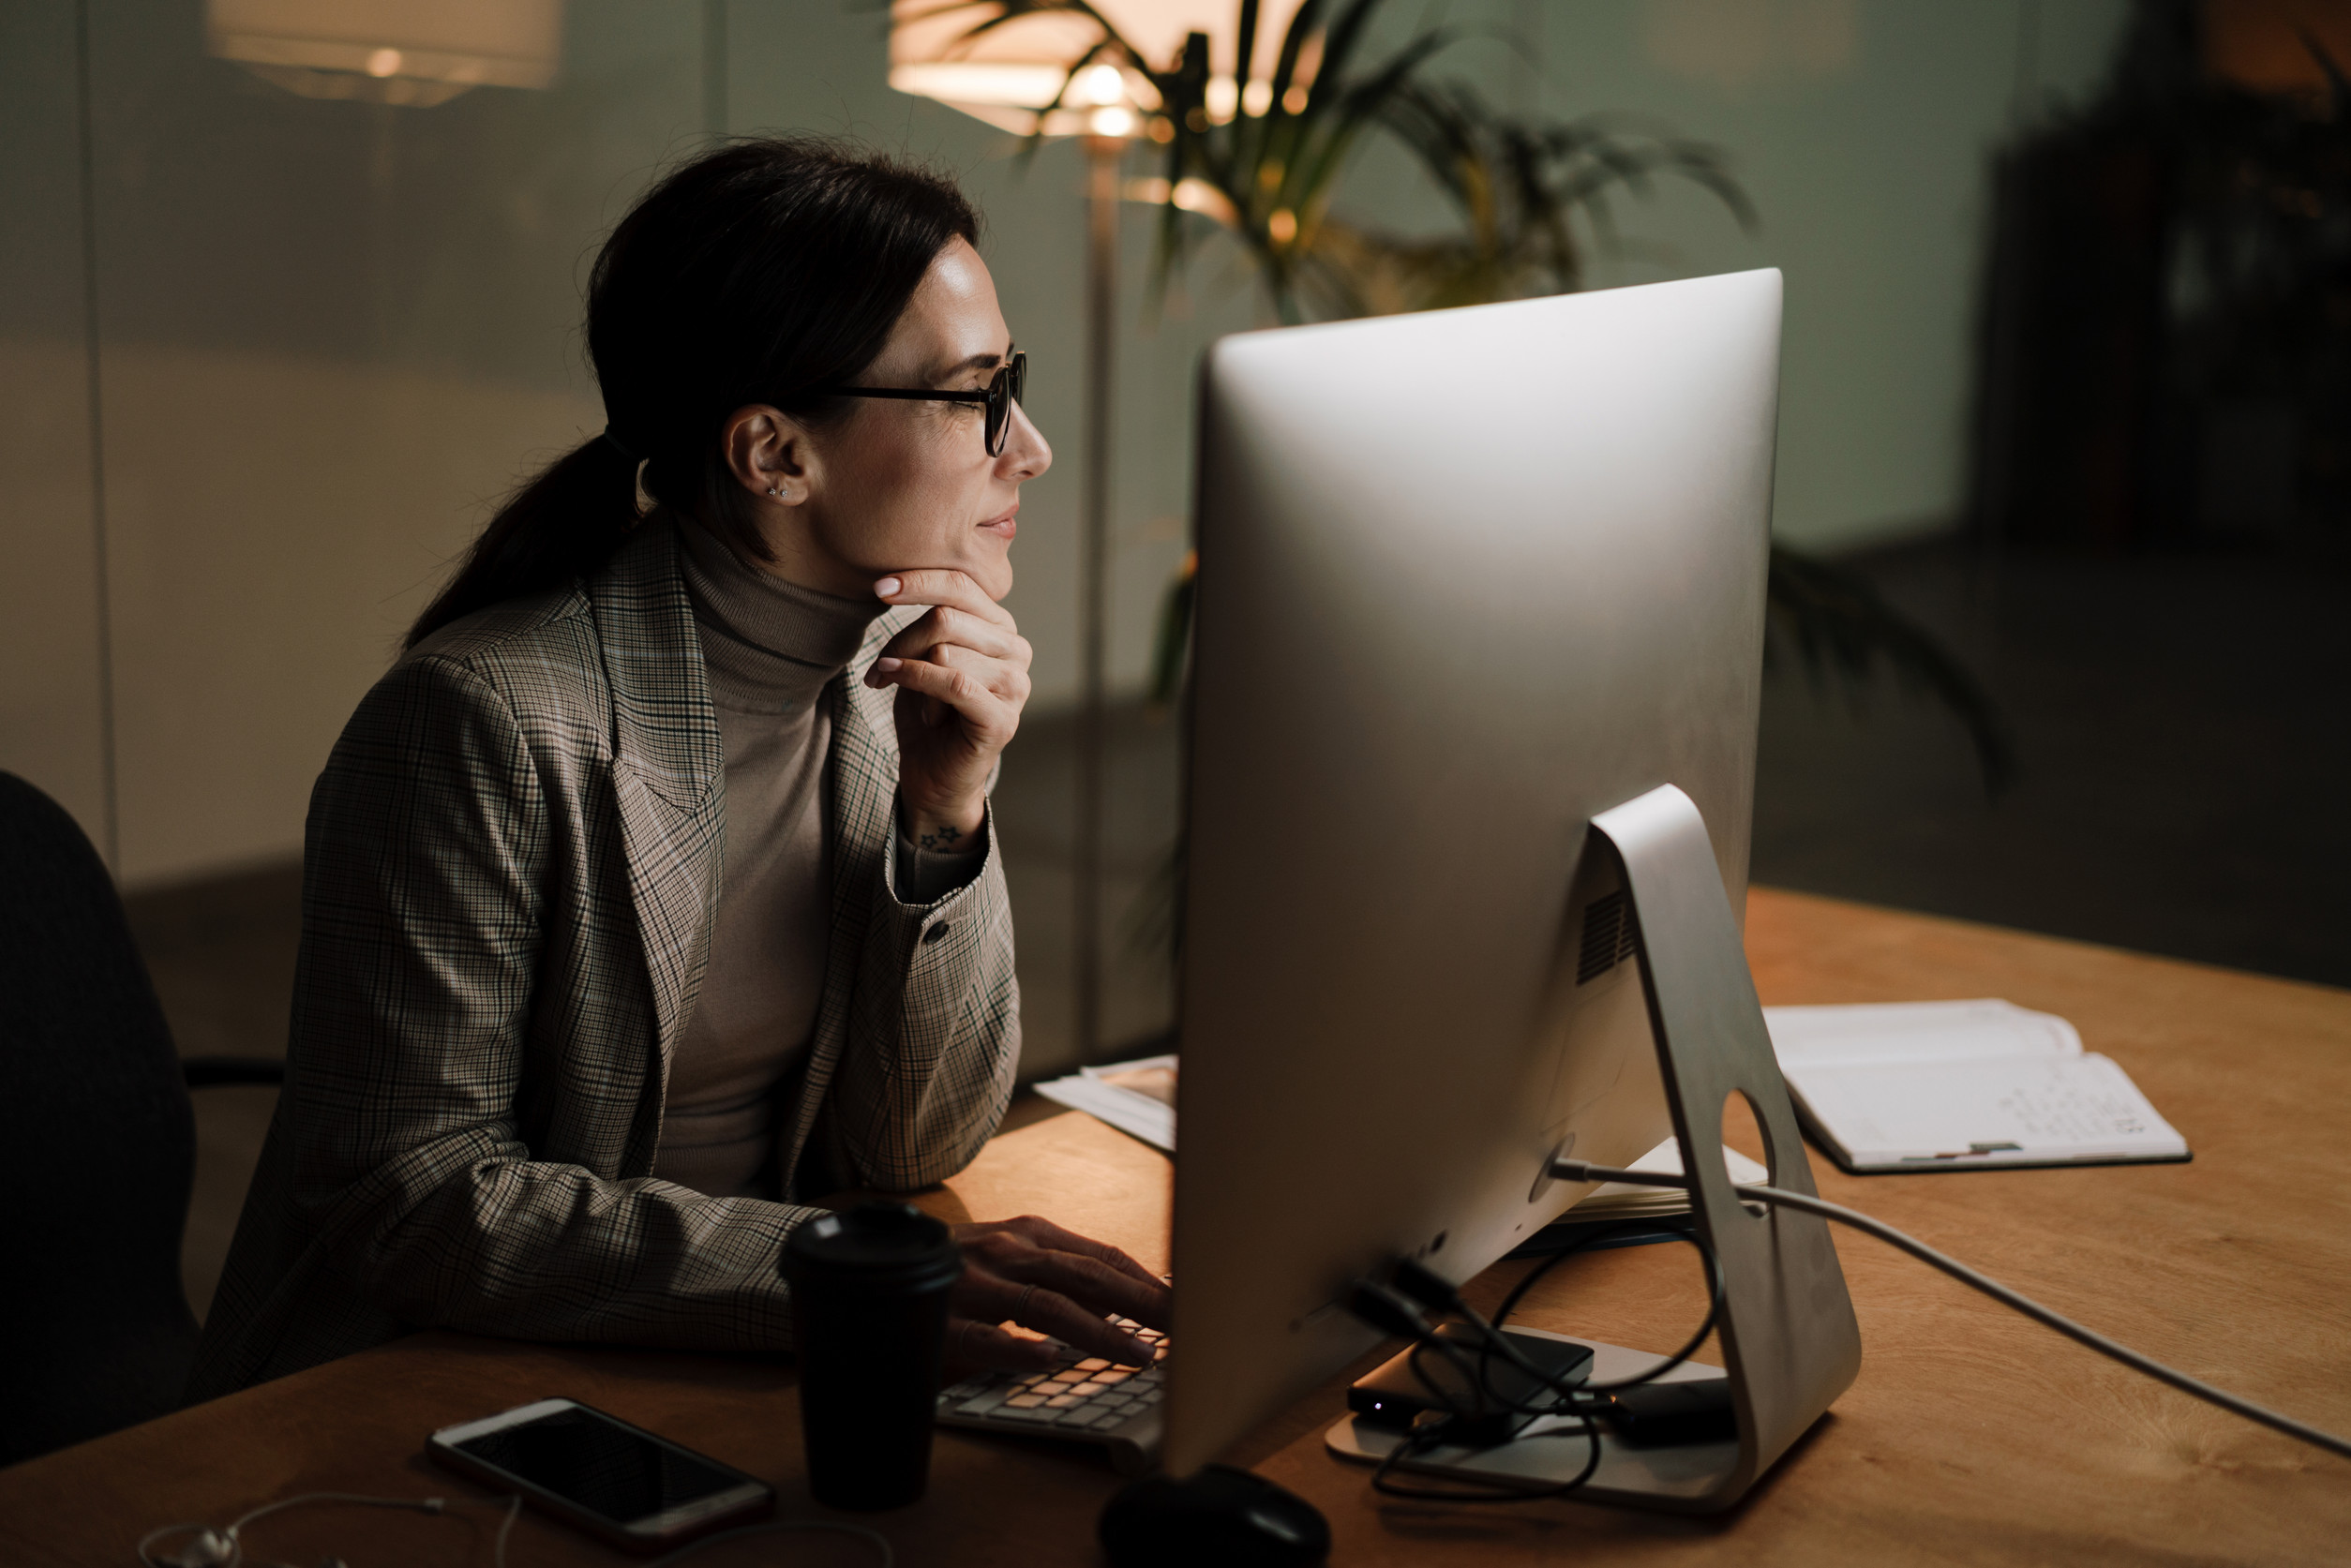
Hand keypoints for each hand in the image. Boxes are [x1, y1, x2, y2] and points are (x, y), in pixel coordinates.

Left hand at [863, 571, 1031, 848]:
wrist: (934, 776)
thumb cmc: (927, 713)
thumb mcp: (921, 656)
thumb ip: (924, 623)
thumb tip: (896, 584)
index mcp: (1001, 628)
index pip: (962, 585)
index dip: (918, 581)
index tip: (878, 588)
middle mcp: (1017, 651)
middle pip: (946, 617)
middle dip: (901, 639)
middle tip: (879, 666)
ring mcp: (1015, 686)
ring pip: (944, 649)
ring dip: (908, 670)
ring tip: (904, 693)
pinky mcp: (1001, 718)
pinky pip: (951, 682)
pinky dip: (913, 679)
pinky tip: (890, 682)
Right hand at [944, 1215, 1172, 1372]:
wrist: (871, 1266)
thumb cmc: (957, 1270)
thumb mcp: (1011, 1261)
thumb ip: (1062, 1278)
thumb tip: (1128, 1305)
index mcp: (1028, 1235)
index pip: (1102, 1257)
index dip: (1148, 1281)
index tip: (1190, 1304)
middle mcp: (1005, 1252)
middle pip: (1087, 1277)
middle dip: (1143, 1303)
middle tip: (1186, 1328)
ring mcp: (972, 1285)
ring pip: (1046, 1306)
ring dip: (1098, 1332)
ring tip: (1139, 1356)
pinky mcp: (940, 1320)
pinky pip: (985, 1340)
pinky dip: (1019, 1350)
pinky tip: (1050, 1362)